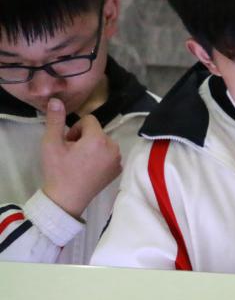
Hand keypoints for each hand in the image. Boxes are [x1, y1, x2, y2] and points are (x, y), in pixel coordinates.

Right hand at [40, 98, 121, 217]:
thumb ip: (55, 120)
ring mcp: (118, 160)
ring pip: (104, 142)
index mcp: (99, 139)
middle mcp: (113, 147)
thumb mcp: (51, 143)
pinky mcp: (118, 170)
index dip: (76, 128)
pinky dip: (100, 157)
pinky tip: (88, 169)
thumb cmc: (58, 170)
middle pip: (97, 131)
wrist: (66, 199)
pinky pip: (109, 154)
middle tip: (71, 153)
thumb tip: (57, 100)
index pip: (89, 120)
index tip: (68, 142)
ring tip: (79, 161)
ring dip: (92, 147)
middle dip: (84, 137)